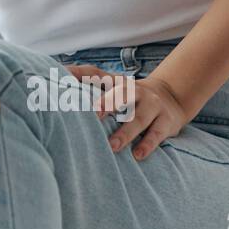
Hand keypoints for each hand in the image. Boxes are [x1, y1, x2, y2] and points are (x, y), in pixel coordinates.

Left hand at [63, 63, 189, 161]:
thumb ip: (85, 79)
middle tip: (95, 116)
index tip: (70, 89)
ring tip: (113, 146)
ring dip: (126, 132)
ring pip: (139, 118)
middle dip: (109, 103)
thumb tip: (57, 73)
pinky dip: (148, 144)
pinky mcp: (166, 122)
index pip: (98, 76)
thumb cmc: (129, 95)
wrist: (171, 97)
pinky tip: (138, 154)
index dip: (83, 79)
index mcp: (118, 82)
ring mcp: (152, 106)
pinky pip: (157, 134)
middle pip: (123, 94)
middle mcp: (136, 91)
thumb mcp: (111, 84)